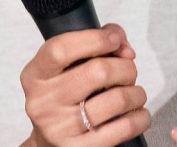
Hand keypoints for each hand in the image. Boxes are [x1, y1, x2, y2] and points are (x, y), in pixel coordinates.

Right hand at [19, 23, 150, 146]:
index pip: (60, 49)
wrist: (50, 143)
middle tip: (127, 73)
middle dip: (125, 67)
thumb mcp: (66, 66)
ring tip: (134, 94)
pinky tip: (138, 113)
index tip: (114, 40)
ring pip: (117, 99)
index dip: (95, 39)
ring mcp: (61, 128)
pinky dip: (140, 116)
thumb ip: (94, 43)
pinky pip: (125, 127)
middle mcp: (43, 102)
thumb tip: (124, 48)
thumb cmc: (65, 96)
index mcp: (35, 76)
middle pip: (98, 71)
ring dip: (136, 92)